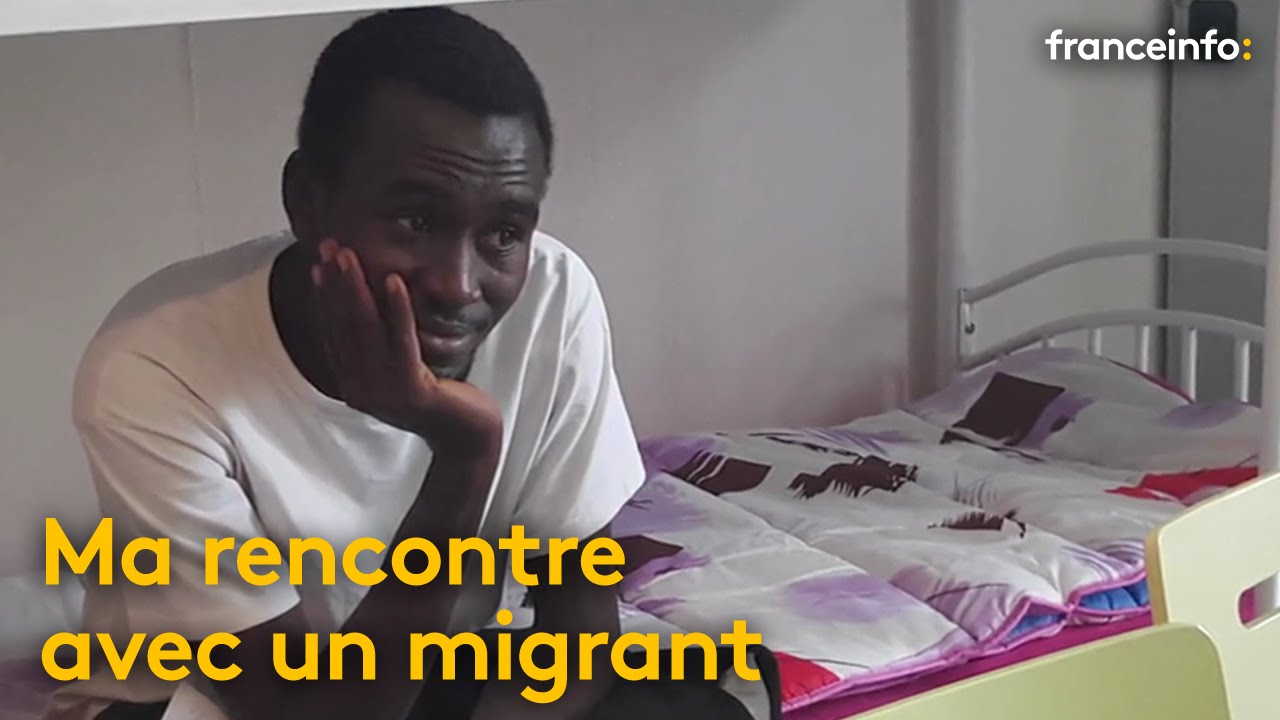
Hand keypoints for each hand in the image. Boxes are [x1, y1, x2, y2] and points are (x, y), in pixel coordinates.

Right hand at [311, 239, 501, 455]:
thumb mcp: (402, 368)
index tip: (320, 260)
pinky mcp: (411, 391)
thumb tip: (368, 303)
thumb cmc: (438, 397)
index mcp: (353, 383)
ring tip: (350, 255)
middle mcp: (361, 389)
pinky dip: (397, 309)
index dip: (325, 294)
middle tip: (329, 247)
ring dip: (356, 288)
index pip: (333, 331)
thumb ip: (382, 345)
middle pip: (343, 327)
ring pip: (365, 331)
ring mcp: (384, 393)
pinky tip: (393, 280)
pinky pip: (401, 342)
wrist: (467, 437)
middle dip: (334, 283)